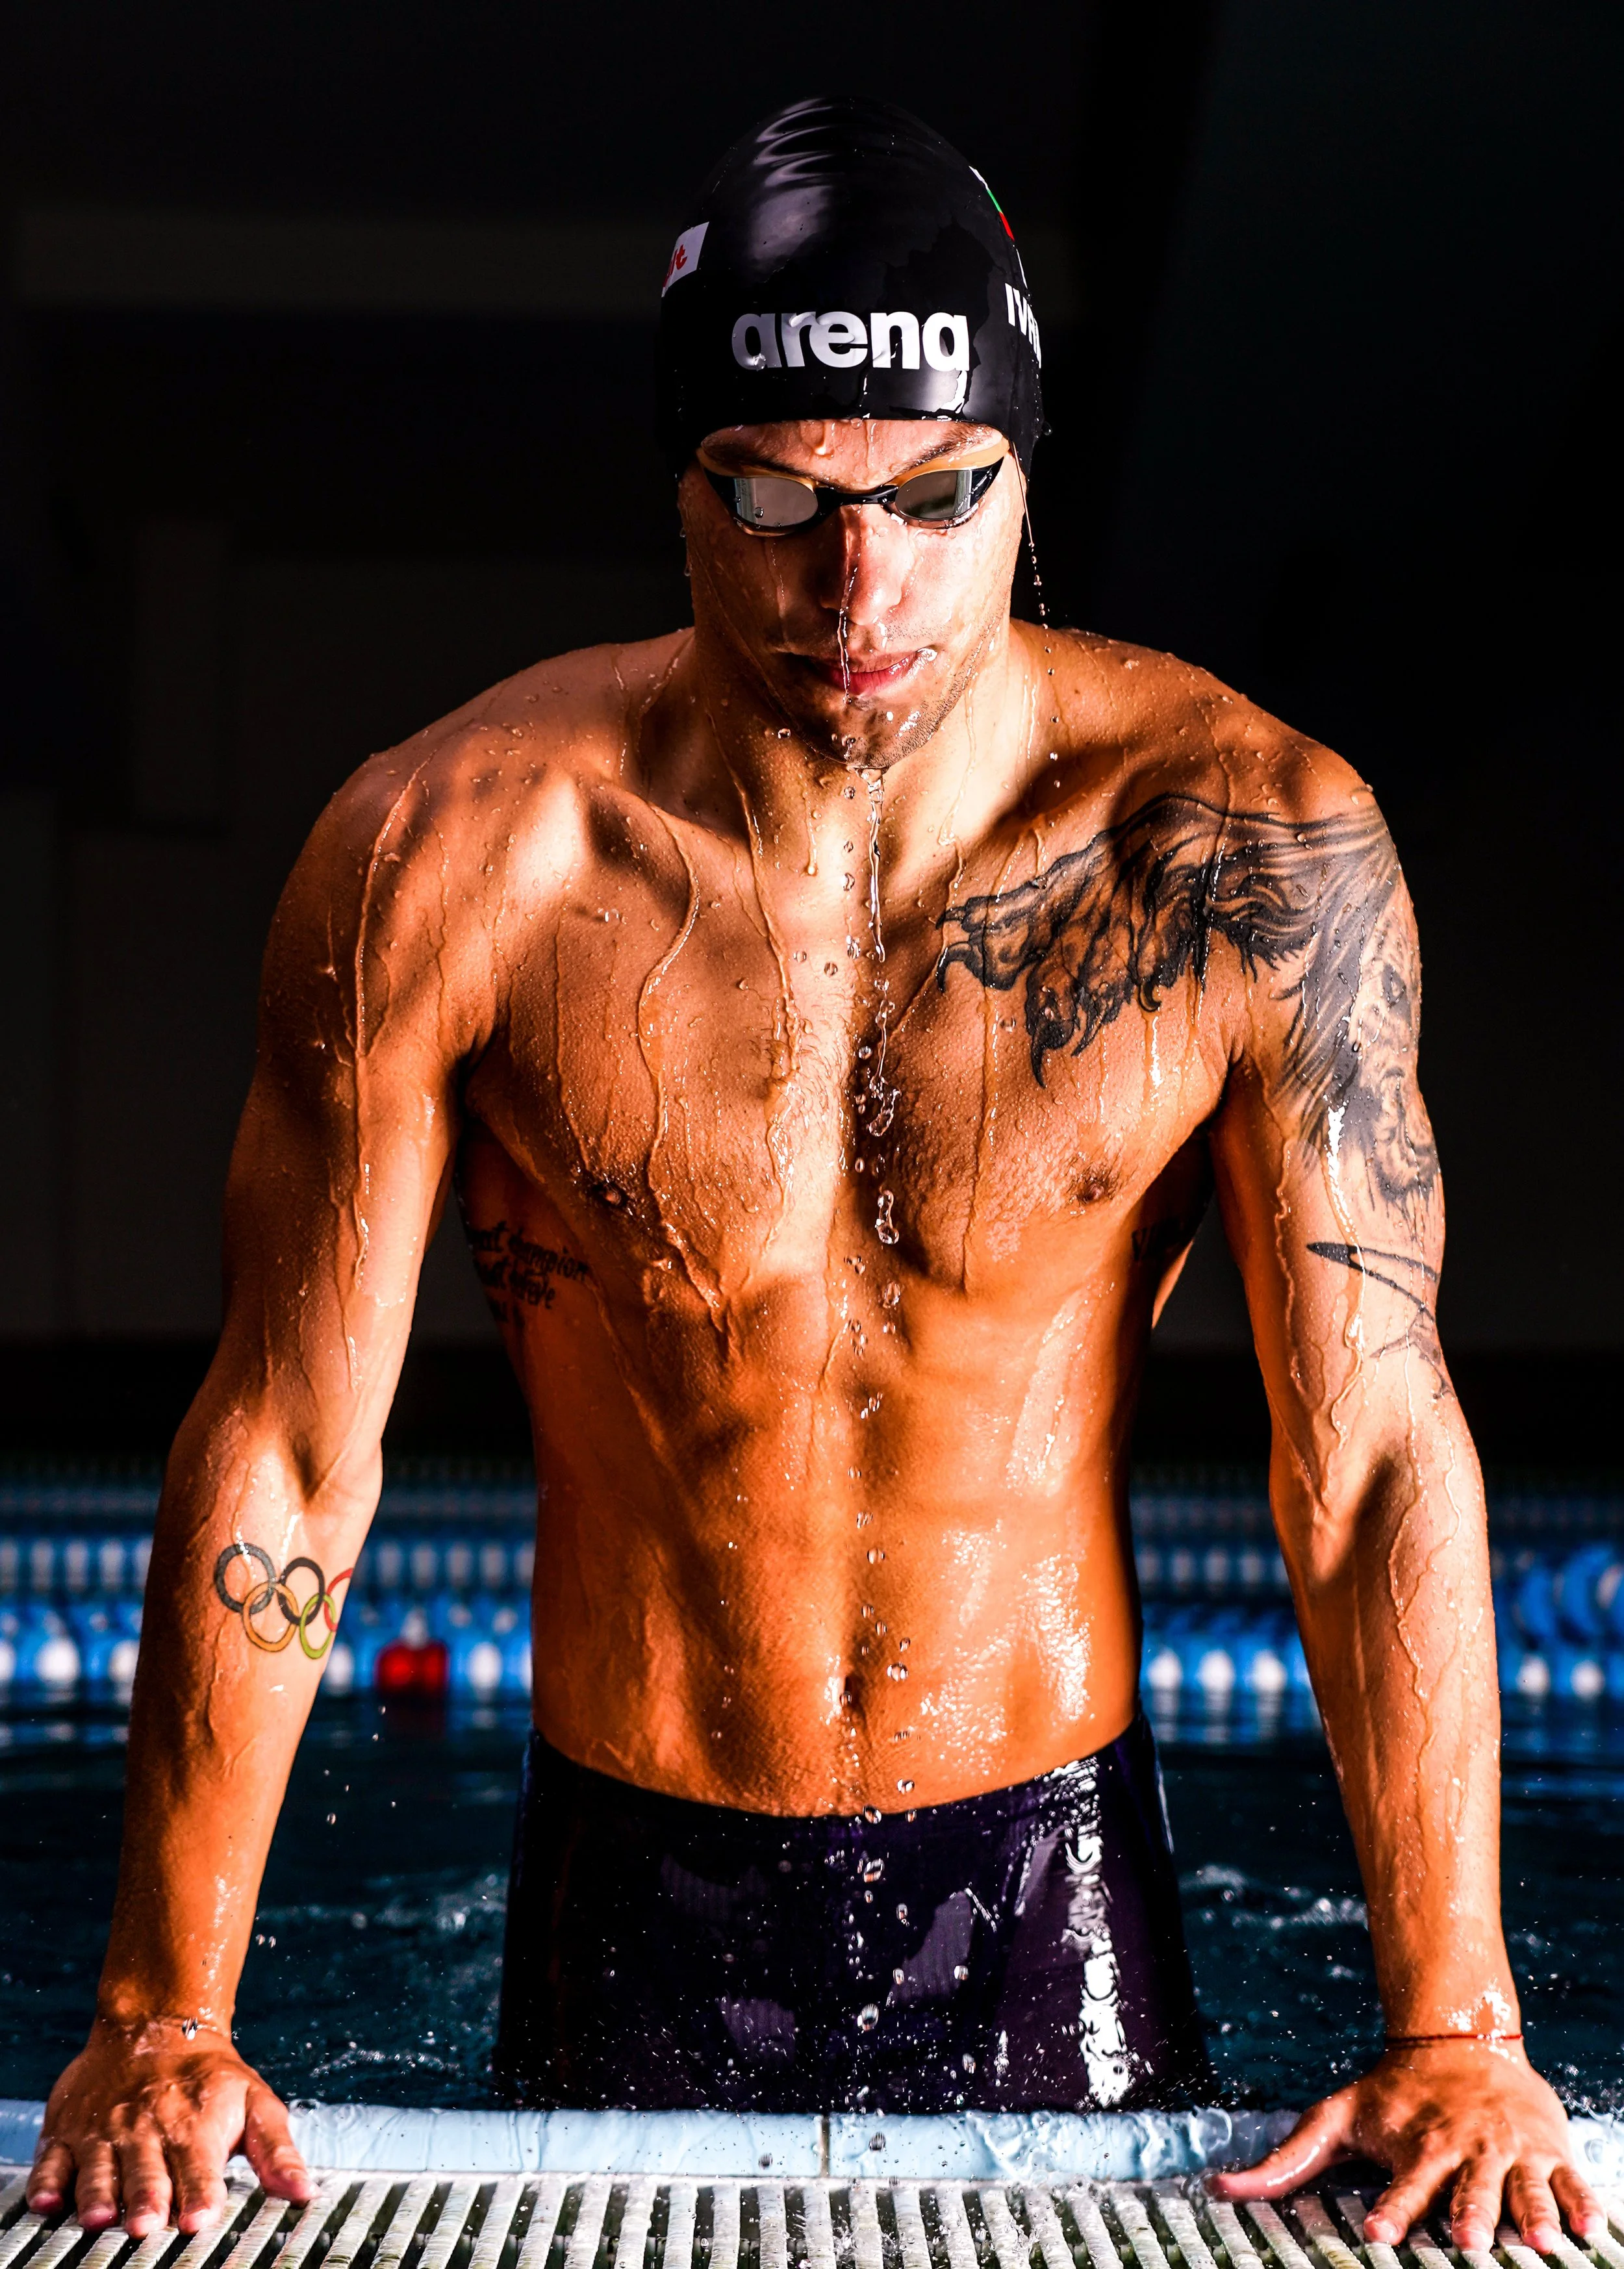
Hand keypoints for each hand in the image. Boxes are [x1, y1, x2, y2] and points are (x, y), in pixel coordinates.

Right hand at [27, 2016, 312, 2234]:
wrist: (155, 2023)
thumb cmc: (209, 2076)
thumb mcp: (255, 2103)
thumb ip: (277, 2151)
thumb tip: (303, 2192)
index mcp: (194, 2128)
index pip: (199, 2169)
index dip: (200, 2196)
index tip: (199, 2220)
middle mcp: (147, 2131)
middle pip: (146, 2174)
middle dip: (147, 2200)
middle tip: (146, 2226)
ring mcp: (104, 2133)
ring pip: (98, 2170)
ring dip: (99, 2194)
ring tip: (100, 2217)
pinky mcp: (68, 2133)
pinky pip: (52, 2161)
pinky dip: (48, 2182)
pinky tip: (47, 2200)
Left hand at [1210, 2041, 1605, 2251]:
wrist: (1459, 2041)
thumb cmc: (1392, 2093)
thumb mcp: (1336, 2117)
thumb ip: (1286, 2161)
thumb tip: (1220, 2188)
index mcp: (1419, 2148)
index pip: (1403, 2186)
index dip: (1392, 2210)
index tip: (1379, 2232)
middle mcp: (1465, 2150)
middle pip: (1469, 2190)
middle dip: (1471, 2217)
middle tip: (1468, 2244)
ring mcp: (1509, 2150)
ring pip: (1524, 2187)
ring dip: (1533, 2216)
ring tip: (1543, 2244)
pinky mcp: (1547, 2149)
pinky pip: (1570, 2181)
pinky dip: (1582, 2204)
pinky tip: (1590, 2232)